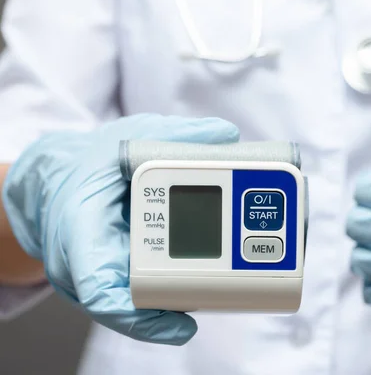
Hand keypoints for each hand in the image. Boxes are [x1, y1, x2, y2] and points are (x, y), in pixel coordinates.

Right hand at [2, 114, 239, 344]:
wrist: (60, 179)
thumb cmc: (91, 162)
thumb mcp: (130, 138)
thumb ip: (176, 136)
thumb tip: (225, 135)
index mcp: (81, 227)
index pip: (98, 284)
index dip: (134, 311)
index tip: (176, 318)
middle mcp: (84, 262)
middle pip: (125, 303)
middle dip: (166, 309)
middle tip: (207, 304)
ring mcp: (98, 274)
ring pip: (134, 305)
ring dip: (168, 306)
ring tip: (209, 300)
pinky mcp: (113, 277)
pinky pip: (138, 296)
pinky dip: (165, 297)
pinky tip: (196, 292)